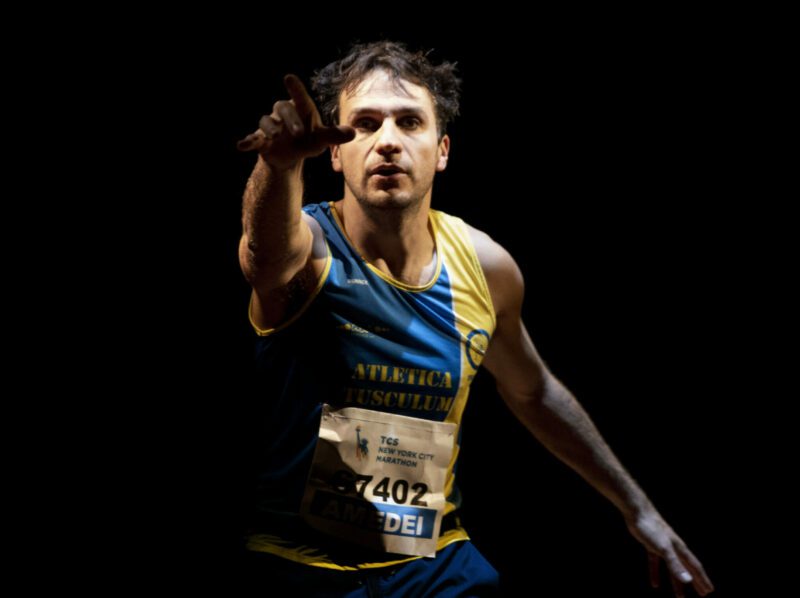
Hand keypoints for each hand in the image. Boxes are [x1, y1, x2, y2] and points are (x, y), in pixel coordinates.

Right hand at [236, 74, 354, 169]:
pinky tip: (242, 145)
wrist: (290, 155)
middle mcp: (283, 113)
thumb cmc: (308, 140)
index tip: (289, 78)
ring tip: (274, 137)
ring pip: (266, 121)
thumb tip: (353, 132)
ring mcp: (270, 125)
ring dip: (269, 128)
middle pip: (283, 108)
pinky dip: (247, 141)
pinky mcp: (260, 139)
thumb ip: (334, 135)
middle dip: (290, 119)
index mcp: (300, 109)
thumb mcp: (321, 140)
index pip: (299, 98)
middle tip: (298, 133)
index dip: (295, 88)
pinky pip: (252, 137)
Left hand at [626, 509, 713, 596]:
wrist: (637, 511)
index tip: (709, 591)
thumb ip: (675, 564)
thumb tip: (687, 580)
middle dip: (695, 582)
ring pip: (672, 568)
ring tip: (680, 596)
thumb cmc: (651, 528)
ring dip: (677, 581)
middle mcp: (674, 548)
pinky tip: (655, 584)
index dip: (702, 580)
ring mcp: (662, 546)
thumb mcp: (664, 548)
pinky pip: (656, 562)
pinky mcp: (650, 544)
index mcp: (680, 549)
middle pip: (687, 568)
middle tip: (703, 594)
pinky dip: (656, 573)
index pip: (695, 567)